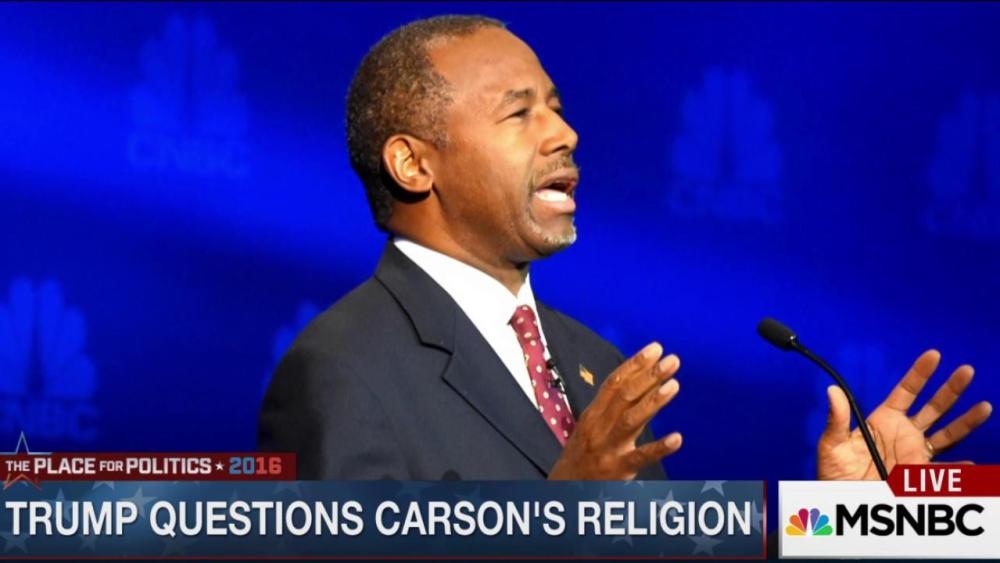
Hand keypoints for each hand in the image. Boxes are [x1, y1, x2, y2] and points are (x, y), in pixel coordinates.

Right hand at [549, 342, 682, 479]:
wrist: (563, 491)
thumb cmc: (581, 458)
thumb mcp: (591, 428)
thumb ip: (612, 409)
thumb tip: (641, 384)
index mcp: (592, 414)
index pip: (614, 383)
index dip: (635, 364)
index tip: (655, 348)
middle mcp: (598, 427)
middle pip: (624, 396)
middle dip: (649, 376)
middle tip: (672, 360)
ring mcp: (608, 448)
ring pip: (631, 419)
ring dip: (654, 400)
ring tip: (674, 384)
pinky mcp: (618, 470)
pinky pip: (641, 457)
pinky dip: (659, 448)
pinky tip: (677, 438)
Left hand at [818, 349, 992, 479]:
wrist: (841, 498)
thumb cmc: (834, 471)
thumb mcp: (832, 443)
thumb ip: (837, 419)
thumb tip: (832, 390)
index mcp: (884, 420)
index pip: (906, 391)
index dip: (920, 373)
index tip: (934, 355)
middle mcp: (904, 433)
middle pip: (933, 407)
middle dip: (950, 389)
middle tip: (967, 371)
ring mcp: (914, 453)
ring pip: (946, 434)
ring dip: (965, 422)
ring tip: (984, 406)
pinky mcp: (919, 475)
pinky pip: (944, 472)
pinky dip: (959, 470)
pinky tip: (972, 465)